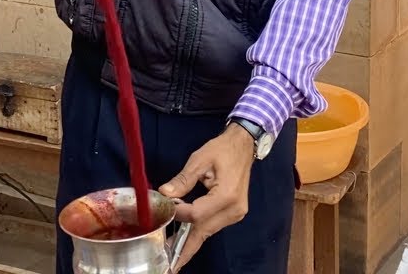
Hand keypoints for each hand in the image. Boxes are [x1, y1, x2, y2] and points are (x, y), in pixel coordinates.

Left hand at [158, 124, 254, 271]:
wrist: (243, 146)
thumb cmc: (222, 150)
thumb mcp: (200, 159)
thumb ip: (183, 179)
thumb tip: (165, 193)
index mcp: (227, 196)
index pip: (196, 214)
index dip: (178, 212)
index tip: (164, 206)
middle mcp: (234, 210)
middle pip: (203, 230)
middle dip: (184, 247)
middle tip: (169, 264)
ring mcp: (236, 214)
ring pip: (207, 231)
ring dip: (190, 241)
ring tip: (172, 253)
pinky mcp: (234, 214)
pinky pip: (212, 226)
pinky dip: (197, 232)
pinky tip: (184, 240)